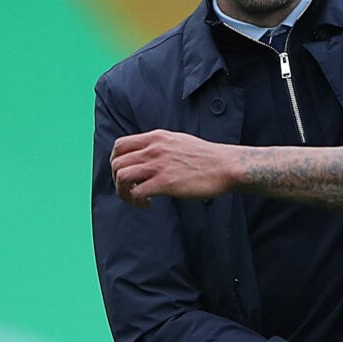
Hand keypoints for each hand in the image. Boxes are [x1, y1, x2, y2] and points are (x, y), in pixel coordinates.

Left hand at [110, 129, 236, 206]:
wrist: (226, 167)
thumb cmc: (207, 157)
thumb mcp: (179, 141)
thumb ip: (161, 145)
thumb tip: (148, 154)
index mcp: (157, 137)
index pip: (120, 145)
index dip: (116, 162)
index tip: (124, 173)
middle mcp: (154, 149)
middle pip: (117, 163)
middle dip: (117, 180)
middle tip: (129, 190)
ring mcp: (159, 165)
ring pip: (122, 177)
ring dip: (123, 192)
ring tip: (135, 199)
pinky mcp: (165, 183)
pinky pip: (137, 193)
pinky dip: (137, 201)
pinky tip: (148, 204)